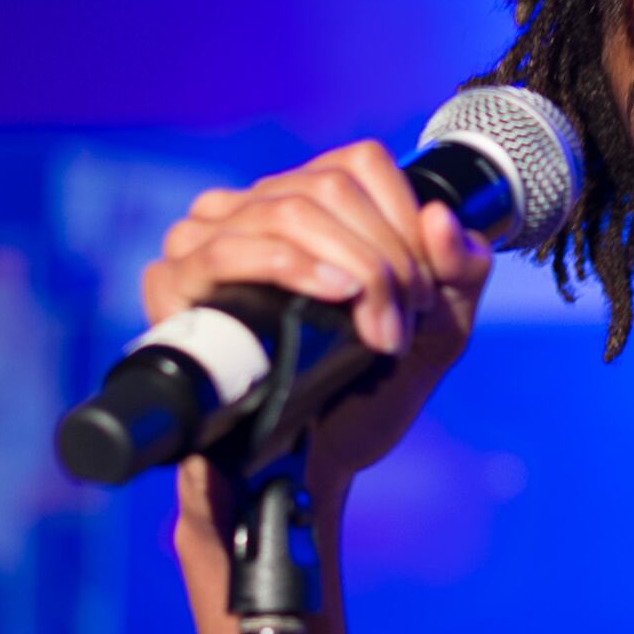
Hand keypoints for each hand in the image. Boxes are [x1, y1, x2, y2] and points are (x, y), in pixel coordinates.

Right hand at [140, 141, 497, 502]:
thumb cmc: (365, 392)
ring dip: (352, 269)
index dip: (404, 220)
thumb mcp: (437, 332)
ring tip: (380, 334)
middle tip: (404, 328)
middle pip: (328, 190)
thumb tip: (441, 218)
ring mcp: (204, 240)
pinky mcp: (172, 284)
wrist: (309, 469)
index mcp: (304, 201)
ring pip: (287, 212)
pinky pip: (228, 250)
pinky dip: (290, 265)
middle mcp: (248, 207)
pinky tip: (333, 295)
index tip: (426, 292)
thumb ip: (461, 274)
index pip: (358, 164)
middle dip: (384, 259)